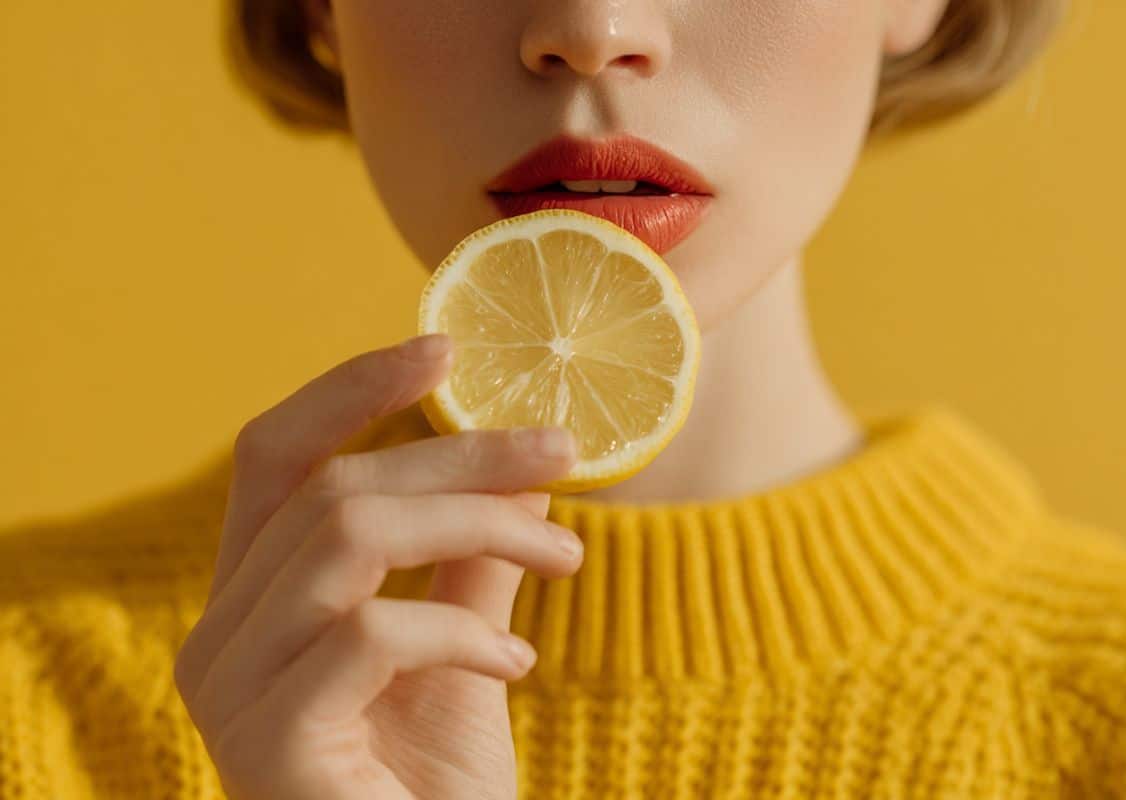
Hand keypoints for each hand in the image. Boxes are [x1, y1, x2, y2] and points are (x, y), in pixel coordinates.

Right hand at [174, 334, 580, 799]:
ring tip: (567, 553)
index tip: (446, 345)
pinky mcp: (268, 744)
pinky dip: (462, 633)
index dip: (352, 390)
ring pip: (349, 537)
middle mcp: (221, 636)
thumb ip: (473, 561)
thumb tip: (522, 465)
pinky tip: (517, 665)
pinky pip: (370, 633)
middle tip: (566, 451)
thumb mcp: (462, 650)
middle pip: (334, 487)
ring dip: (478, 525)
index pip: (277, 458)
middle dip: (462, 454)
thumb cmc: (434, 789)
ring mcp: (233, 691)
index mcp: (256, 601)